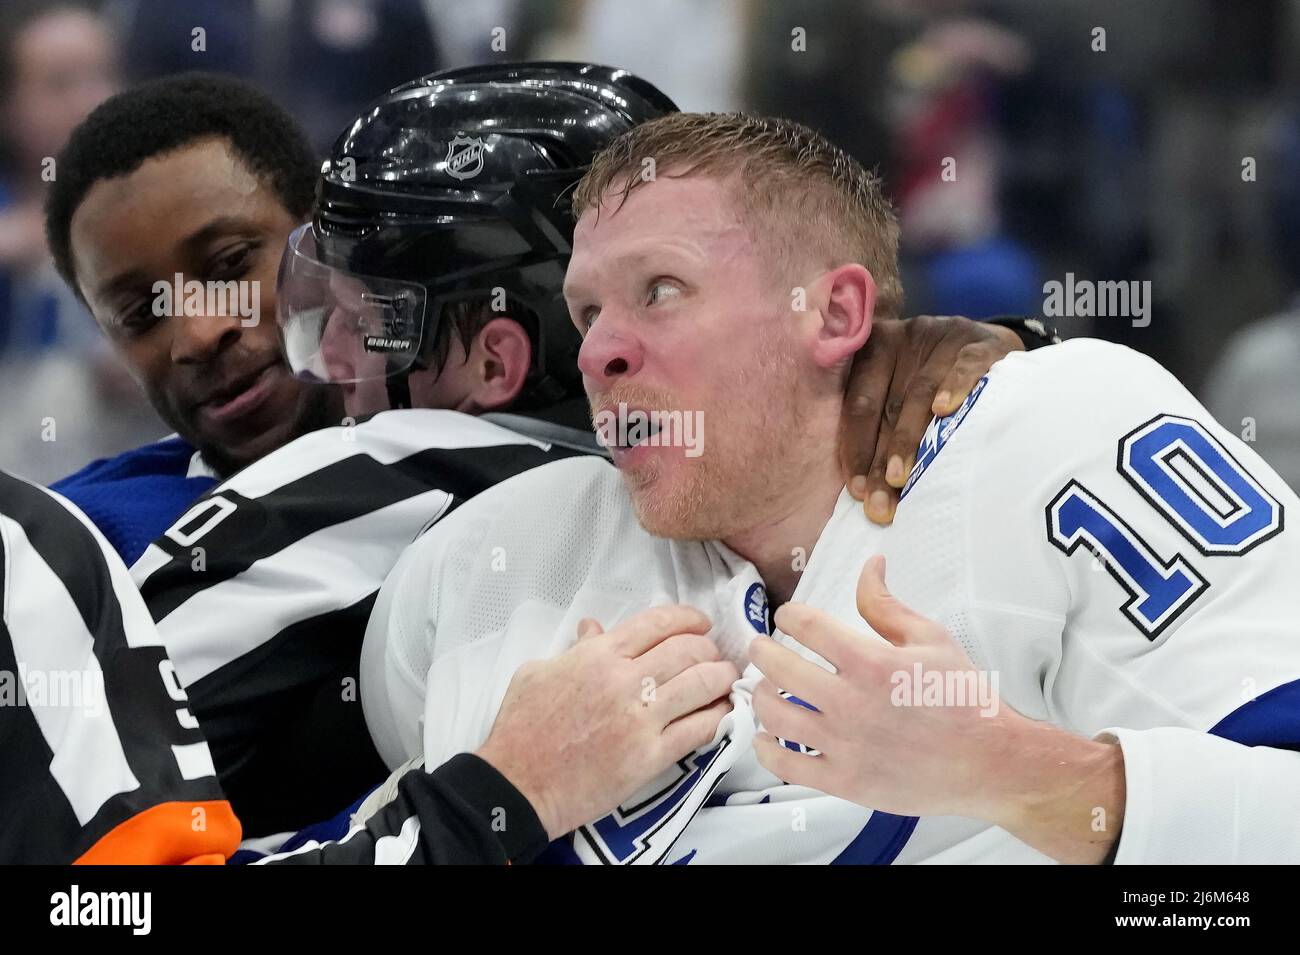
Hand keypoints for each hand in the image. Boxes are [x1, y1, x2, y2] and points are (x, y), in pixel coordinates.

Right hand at [475, 605, 738, 839]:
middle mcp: (625, 681)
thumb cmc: (521, 728)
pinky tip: (722, 713)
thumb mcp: (537, 673)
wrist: (517, 785)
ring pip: (702, 685)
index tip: (700, 623)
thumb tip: (595, 628)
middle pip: (688, 650)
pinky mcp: (650, 756)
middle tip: (713, 655)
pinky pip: (699, 730)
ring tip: (726, 678)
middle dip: (709, 648)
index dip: (688, 618)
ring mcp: (641, 719)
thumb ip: (575, 649)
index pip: (657, 623)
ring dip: (722, 678)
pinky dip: (718, 717)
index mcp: (598, 656)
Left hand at [750, 555, 1123, 862]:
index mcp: (870, 662)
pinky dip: (766, 747)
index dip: (788, 614)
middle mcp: (850, 702)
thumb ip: (886, 604)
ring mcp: (844, 745)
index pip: (805, 625)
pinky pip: (785, 764)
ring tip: (765, 688)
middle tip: (762, 647)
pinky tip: (767, 735)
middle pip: (778, 667)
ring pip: (774, 715)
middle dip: (762, 650)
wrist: (989, 762)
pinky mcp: (844, 781)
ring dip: (760, 696)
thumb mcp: (930, 638)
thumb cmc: (963, 699)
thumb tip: (869, 564)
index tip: (787, 617)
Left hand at [839, 316, 1022, 523]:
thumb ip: (882, 427)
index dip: (855, 449)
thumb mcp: (903, 392)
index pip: (858, 404)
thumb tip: (863, 490)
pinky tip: (944, 412)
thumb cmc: (937, 381)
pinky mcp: (980, 341)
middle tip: (879, 502)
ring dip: (908, 439)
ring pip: (920, 391)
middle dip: (880, 459)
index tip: (857, 491)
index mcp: (874, 350)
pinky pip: (965, 364)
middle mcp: (903, 338)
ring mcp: (942, 336)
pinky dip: (954, 387)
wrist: (991, 347)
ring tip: (901, 478)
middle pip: (886, 405)